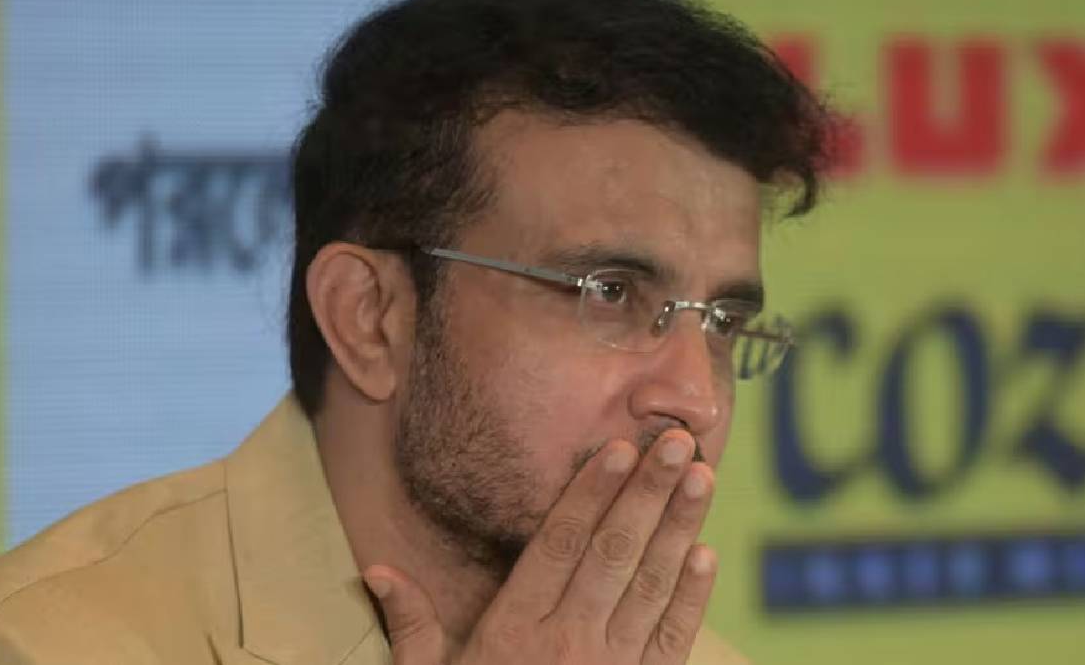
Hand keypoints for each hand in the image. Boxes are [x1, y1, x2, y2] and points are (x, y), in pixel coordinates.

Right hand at [364, 429, 716, 664]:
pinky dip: (691, 597)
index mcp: (514, 631)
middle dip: (648, 494)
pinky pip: (670, 640)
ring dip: (679, 529)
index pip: (559, 546)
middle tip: (675, 441)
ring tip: (700, 478)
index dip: (591, 493)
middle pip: (613, 554)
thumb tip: (378, 570)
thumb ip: (411, 625)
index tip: (619, 448)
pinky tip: (706, 556)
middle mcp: (568, 644)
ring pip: (650, 587)